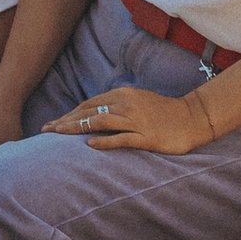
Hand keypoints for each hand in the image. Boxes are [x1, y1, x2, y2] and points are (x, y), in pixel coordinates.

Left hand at [58, 82, 214, 156]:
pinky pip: (122, 138)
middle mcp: (127, 105)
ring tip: (58, 135)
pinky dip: (105, 141)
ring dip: (77, 128)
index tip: (53, 123)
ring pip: (100, 122)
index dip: (69, 114)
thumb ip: (117, 105)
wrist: (194, 117)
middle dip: (66, 121)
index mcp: (123, 95)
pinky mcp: (146, 136)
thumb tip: (94, 114)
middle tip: (46, 130)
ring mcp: (136, 120)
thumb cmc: (165, 112)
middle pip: (89, 112)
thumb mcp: (138, 101)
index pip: (89, 104)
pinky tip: (89, 145)